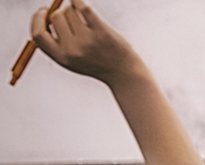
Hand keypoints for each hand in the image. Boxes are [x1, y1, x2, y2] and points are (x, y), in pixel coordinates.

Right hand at [29, 0, 145, 84]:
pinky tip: (77, 0)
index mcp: (60, 57)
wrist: (123, 72)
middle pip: (55, 17)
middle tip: (71, 16)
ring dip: (74, 10)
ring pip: (70, 11)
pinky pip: (84, 8)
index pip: (37, 34)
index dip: (37, 19)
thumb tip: (45, 17)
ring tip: (84, 18)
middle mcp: (72, 49)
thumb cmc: (96, 63)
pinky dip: (78, 0)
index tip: (43, 11)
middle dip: (61, 12)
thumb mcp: (70, 61)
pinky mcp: (102, 31)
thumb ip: (56, 44)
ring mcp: (87, 40)